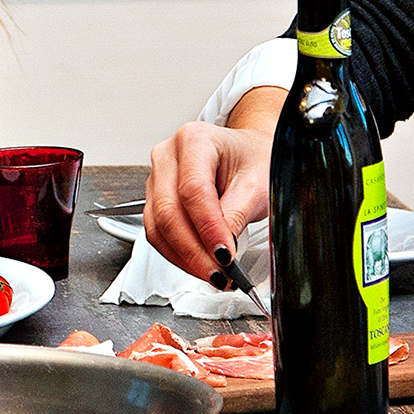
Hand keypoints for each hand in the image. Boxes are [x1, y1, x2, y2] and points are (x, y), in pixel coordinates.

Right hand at [143, 119, 272, 280]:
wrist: (249, 156)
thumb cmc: (254, 161)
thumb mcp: (258, 185)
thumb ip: (237, 215)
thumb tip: (221, 252)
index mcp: (195, 140)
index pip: (193, 190)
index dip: (208, 228)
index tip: (226, 255)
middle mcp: (168, 155)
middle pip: (168, 210)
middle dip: (193, 249)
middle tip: (219, 273)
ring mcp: (157, 177)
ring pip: (157, 225)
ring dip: (183, 256)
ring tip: (212, 273)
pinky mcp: (155, 198)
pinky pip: (156, 231)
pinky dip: (176, 253)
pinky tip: (197, 263)